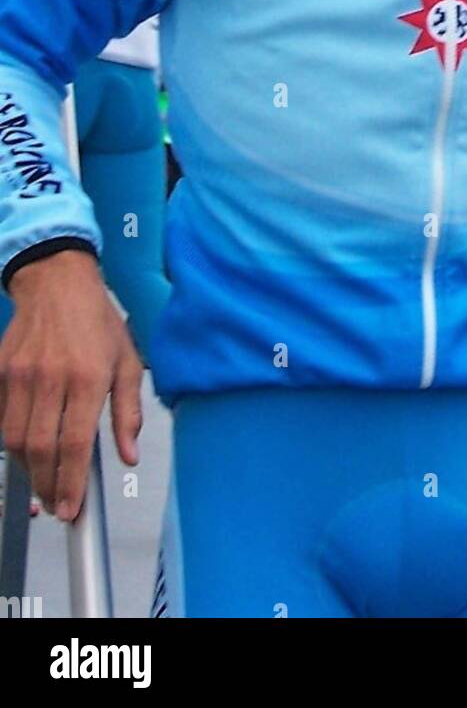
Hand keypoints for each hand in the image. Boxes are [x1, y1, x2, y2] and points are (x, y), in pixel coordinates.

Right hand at [0, 251, 141, 520]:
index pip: (76, 443)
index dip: (72, 483)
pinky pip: (0, 419)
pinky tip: (26, 448)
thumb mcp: (128, 361)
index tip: (72, 509)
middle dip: (47, 486)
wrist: (57, 282)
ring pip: (14, 440)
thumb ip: (128, 412)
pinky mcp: (1, 370)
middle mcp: (52, 377)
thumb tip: (129, 455)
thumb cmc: (97, 321)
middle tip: (57, 504)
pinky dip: (11, 441)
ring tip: (43, 480)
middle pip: (40, 449)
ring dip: (27, 469)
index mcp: (89, 376)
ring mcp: (21, 374)